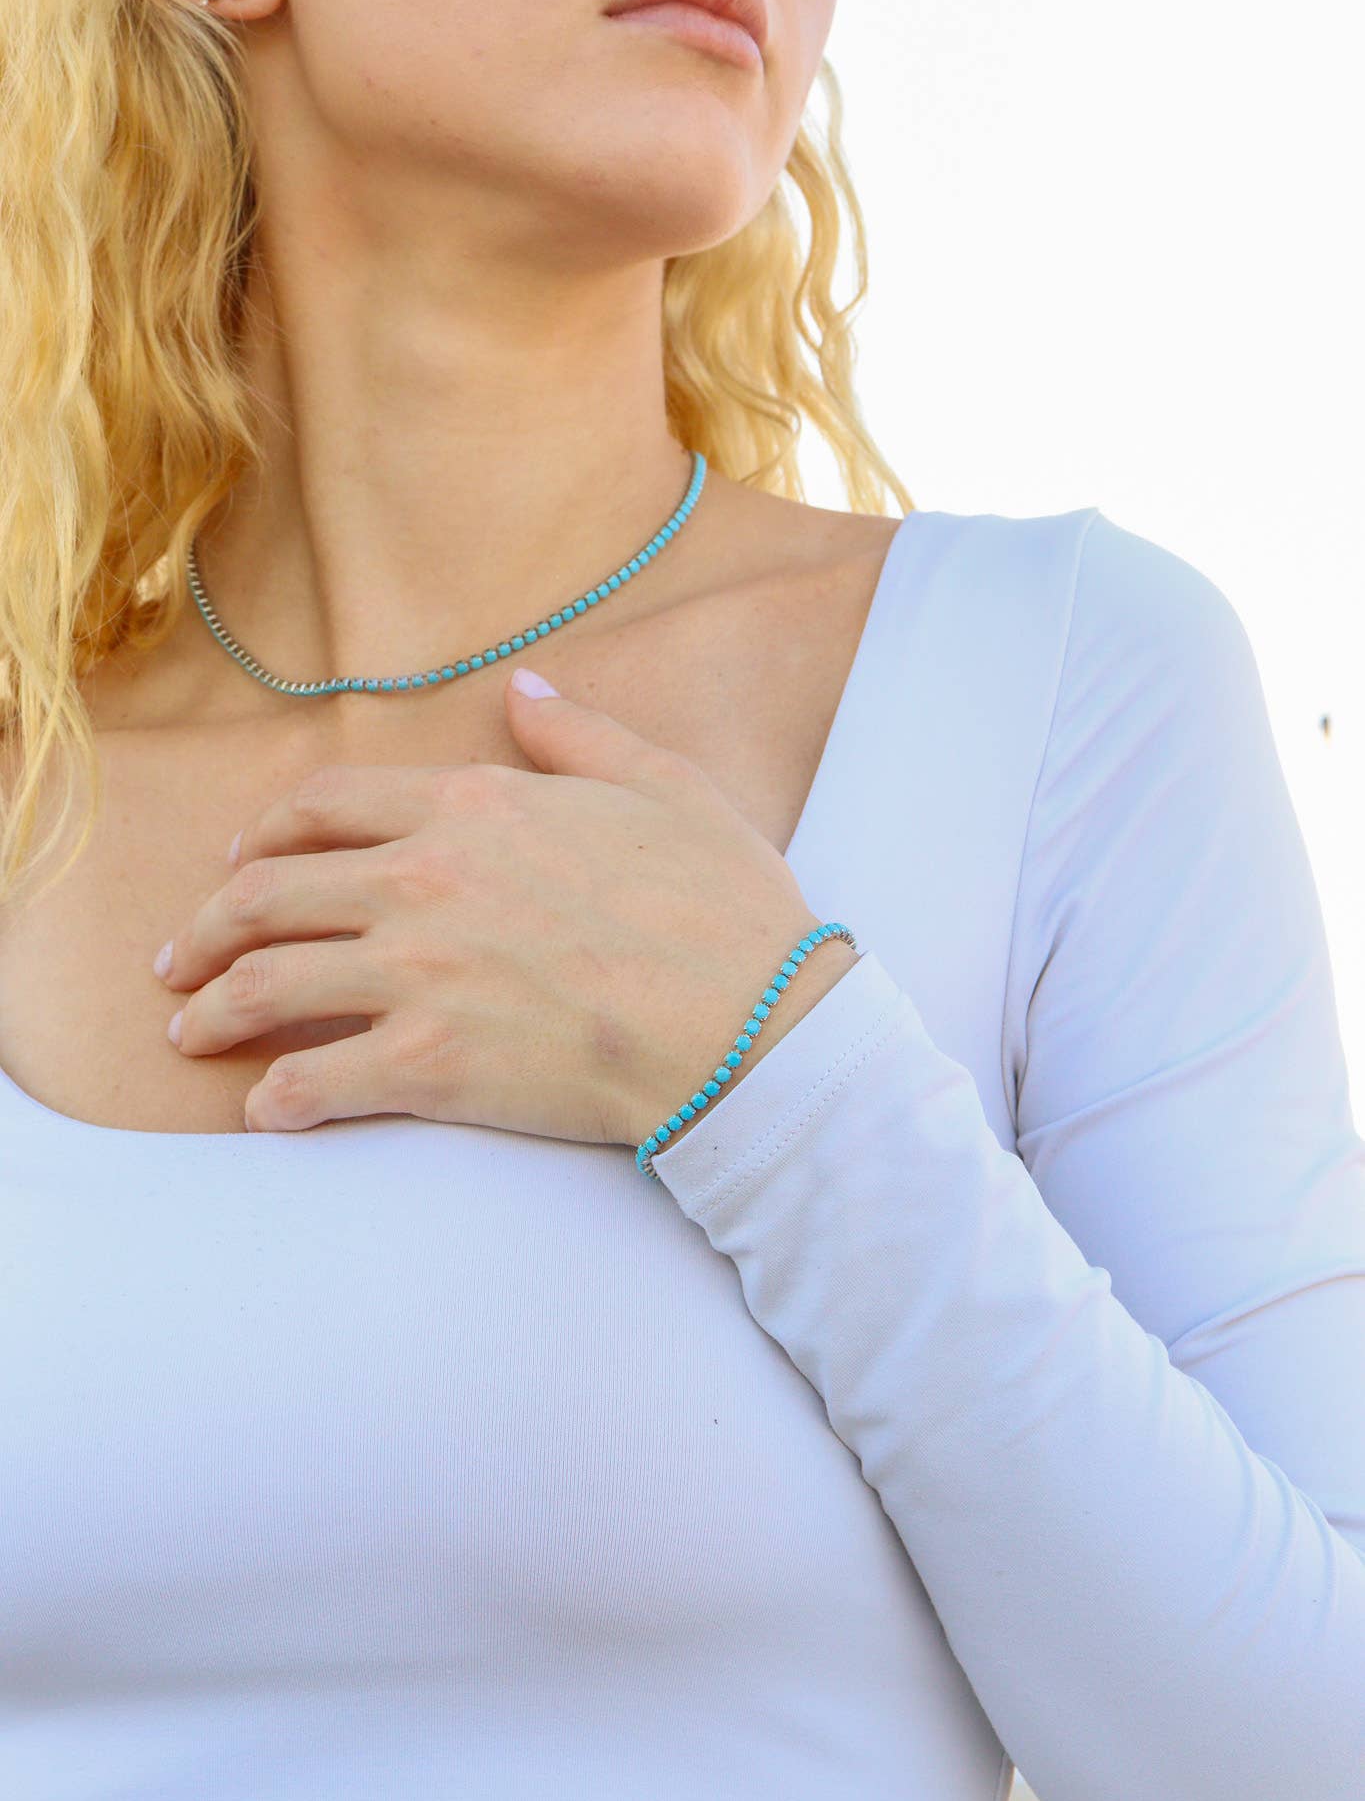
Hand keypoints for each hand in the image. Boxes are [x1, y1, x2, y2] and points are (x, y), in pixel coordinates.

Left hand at [153, 668, 852, 1145]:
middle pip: (270, 894)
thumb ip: (580, 735)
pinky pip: (317, 1084)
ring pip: (269, 984)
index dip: (264, 835)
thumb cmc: (724, 907)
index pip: (325, 806)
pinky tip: (265, 1111)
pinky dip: (278, 1100)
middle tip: (180, 962)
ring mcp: (418, 974)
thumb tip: (524, 688)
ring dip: (213, 1011)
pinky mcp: (431, 1066)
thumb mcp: (664, 786)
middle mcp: (422, 880)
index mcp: (471, 806)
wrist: (754, 1023)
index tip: (238, 863)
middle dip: (209, 929)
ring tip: (189, 1034)